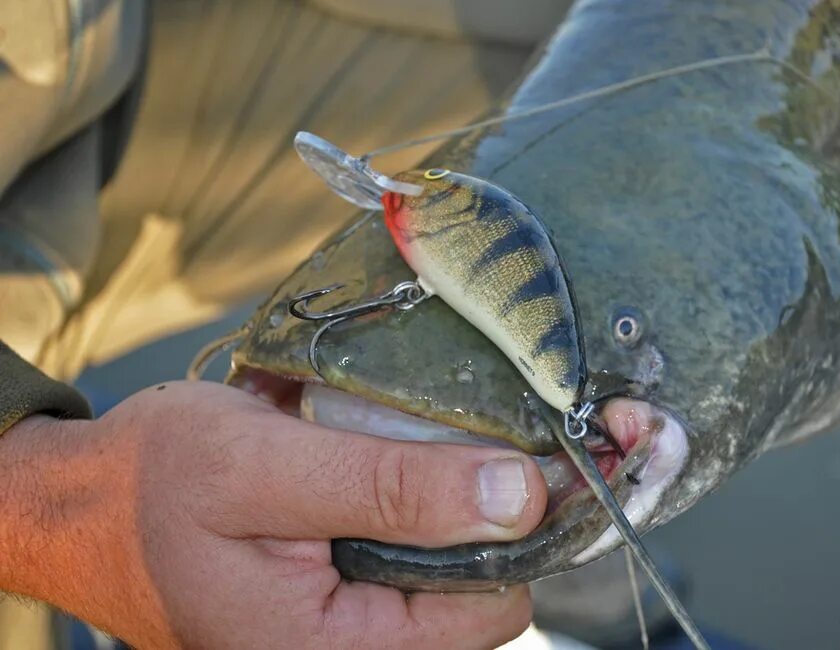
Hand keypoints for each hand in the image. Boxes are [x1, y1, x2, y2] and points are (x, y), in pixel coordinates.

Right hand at [0, 381, 546, 648]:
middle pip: (480, 593)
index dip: (521, 529)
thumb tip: (517, 495)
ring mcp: (346, 628)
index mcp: (335, 649)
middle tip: (457, 435)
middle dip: (482, 511)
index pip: (493, 610)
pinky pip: (410, 558)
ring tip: (405, 445)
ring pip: (449, 571)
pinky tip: (384, 462)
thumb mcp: (265, 469)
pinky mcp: (340, 598)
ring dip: (446, 502)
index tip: (528, 454)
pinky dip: (414, 505)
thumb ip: (389, 489)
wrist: (85, 502)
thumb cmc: (156, 481)